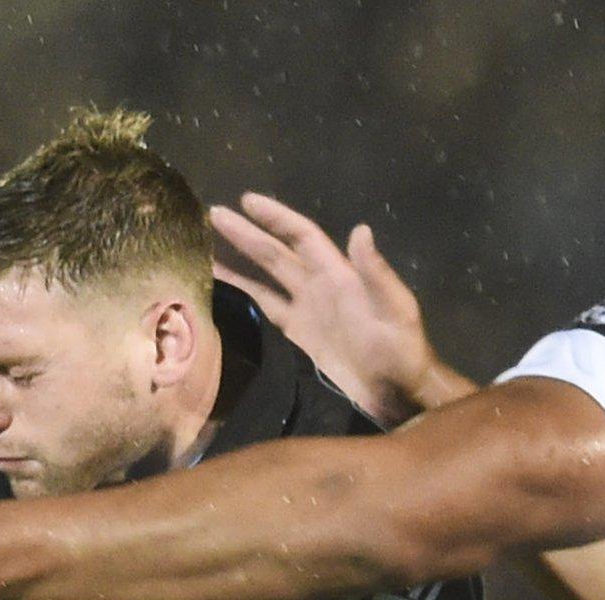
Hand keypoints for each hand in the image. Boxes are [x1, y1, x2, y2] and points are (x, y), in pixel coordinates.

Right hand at [213, 193, 458, 426]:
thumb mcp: (395, 309)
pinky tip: (220, 292)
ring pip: (264, 279)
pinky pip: (264, 310)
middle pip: (275, 253)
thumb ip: (376, 273)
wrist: (397, 394)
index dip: (275, 217)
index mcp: (338, 274)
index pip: (301, 236)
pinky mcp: (295, 337)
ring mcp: (305, 312)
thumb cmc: (401, 349)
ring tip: (204, 249)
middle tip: (212, 215)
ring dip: (238, 264)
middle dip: (245, 234)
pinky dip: (243, 298)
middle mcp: (317, 286)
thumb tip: (361, 229)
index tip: (246, 201)